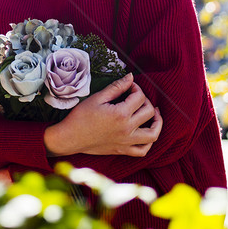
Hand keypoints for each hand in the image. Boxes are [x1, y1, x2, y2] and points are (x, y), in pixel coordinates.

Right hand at [43, 73, 162, 156]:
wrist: (70, 137)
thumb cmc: (81, 116)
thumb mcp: (97, 97)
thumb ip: (117, 87)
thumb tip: (131, 77)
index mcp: (121, 114)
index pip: (139, 97)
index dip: (136, 88)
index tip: (129, 86)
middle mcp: (127, 129)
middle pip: (149, 112)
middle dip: (146, 100)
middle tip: (136, 96)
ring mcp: (126, 142)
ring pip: (153, 134)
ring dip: (157, 122)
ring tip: (154, 114)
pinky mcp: (123, 150)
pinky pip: (143, 151)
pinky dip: (149, 143)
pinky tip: (146, 132)